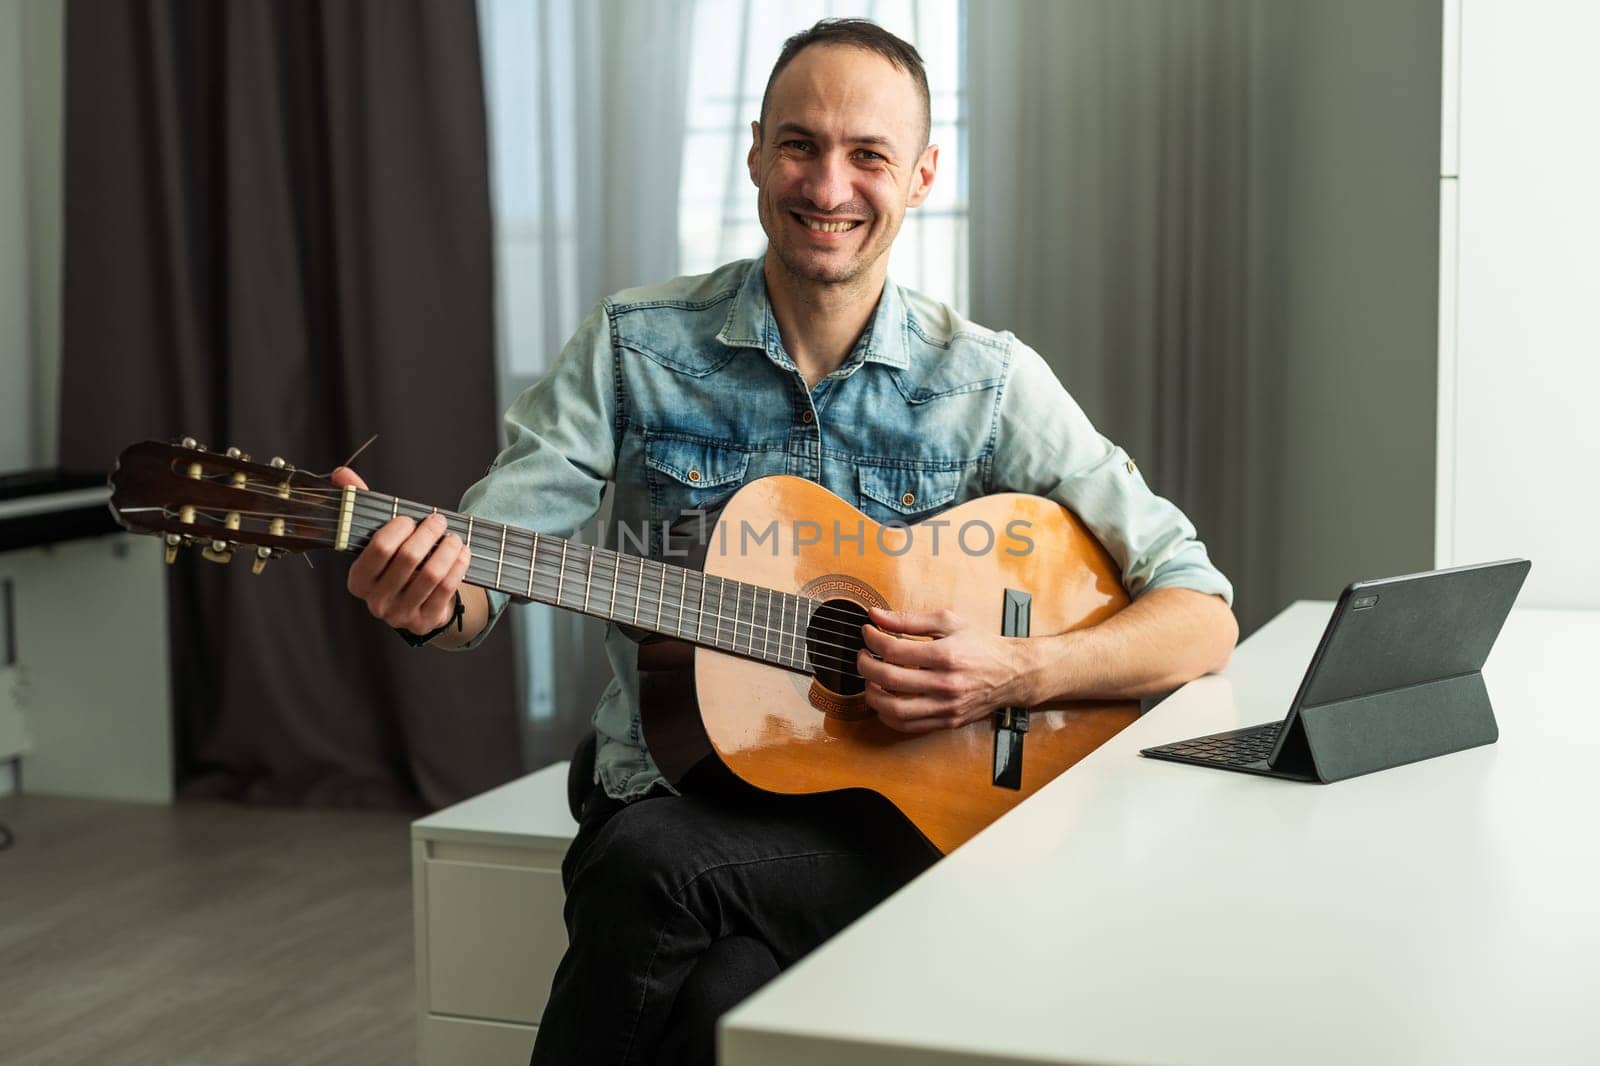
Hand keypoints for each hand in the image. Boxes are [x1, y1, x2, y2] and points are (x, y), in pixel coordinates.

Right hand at [335, 466, 471, 635]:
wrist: (416, 604)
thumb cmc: (395, 565)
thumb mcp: (376, 539)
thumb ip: (360, 506)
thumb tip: (342, 474)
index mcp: (358, 580)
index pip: (379, 548)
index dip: (399, 528)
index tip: (410, 519)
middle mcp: (376, 601)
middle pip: (408, 558)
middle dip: (428, 533)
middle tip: (438, 520)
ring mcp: (401, 615)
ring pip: (431, 574)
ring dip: (448, 549)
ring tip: (454, 537)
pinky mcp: (425, 621)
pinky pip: (447, 588)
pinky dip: (458, 566)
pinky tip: (462, 553)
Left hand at [856, 606, 1029, 733]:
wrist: (1012, 673)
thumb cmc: (980, 645)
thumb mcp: (948, 622)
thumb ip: (909, 619)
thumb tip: (876, 616)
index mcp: (945, 655)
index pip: (894, 649)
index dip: (872, 639)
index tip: (867, 632)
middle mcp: (945, 684)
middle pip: (888, 679)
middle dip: (865, 666)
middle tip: (863, 656)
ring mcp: (945, 707)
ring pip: (894, 709)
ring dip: (872, 695)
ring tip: (871, 680)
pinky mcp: (946, 721)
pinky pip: (907, 726)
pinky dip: (888, 715)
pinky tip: (885, 700)